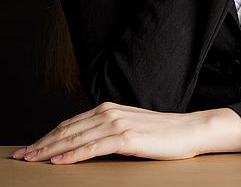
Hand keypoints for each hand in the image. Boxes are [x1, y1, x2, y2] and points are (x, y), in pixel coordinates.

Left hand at [12, 101, 205, 163]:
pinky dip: (73, 154)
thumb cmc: (160, 133)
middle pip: (67, 129)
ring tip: (32, 159)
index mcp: (108, 109)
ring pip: (75, 137)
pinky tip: (59, 161)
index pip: (70, 123)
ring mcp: (117, 124)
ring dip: (50, 149)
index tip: (30, 148)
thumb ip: (106, 131)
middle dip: (41, 143)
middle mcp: (109, 112)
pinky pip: (93, 147)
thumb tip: (83, 144)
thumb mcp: (129, 128)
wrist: (188, 130)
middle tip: (21, 155)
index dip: (47, 136)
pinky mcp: (126, 138)